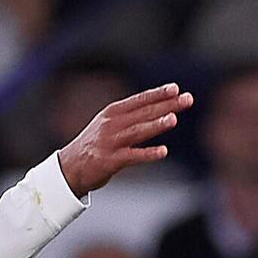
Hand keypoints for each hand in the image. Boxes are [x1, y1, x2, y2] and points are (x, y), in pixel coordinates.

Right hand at [56, 83, 190, 196]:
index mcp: (112, 113)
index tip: (176, 89)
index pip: (140, 100)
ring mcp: (111, 142)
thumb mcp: (107, 124)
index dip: (158, 94)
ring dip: (156, 125)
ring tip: (174, 119)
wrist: (69, 168)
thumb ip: (130, 116)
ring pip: (138, 131)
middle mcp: (112, 125)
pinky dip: (148, 153)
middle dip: (167, 105)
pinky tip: (163, 151)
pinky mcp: (110, 161)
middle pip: (144, 113)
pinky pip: (133, 156)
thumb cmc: (93, 145)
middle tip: (188, 100)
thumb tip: (159, 108)